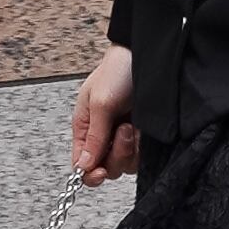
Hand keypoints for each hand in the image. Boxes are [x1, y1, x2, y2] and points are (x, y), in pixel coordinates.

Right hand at [73, 45, 138, 184]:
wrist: (147, 55)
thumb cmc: (118, 71)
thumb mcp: (100, 102)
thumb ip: (92, 137)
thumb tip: (82, 166)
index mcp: (85, 128)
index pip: (82, 163)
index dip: (89, 174)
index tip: (100, 172)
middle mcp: (104, 136)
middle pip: (106, 168)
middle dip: (115, 154)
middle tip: (122, 130)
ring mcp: (125, 138)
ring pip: (125, 164)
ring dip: (130, 148)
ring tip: (132, 124)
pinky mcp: (143, 137)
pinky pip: (142, 156)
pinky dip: (143, 146)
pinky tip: (143, 127)